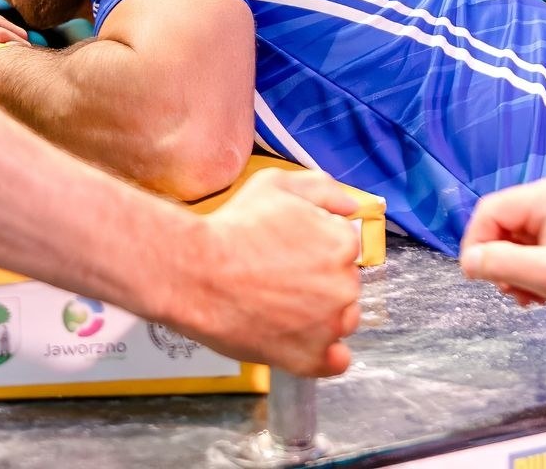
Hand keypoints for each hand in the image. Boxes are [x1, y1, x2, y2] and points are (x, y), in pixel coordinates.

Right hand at [165, 169, 362, 375]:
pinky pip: (336, 360)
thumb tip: (351, 206)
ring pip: (342, 320)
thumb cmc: (231, 228)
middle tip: (278, 278)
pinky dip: (322, 352)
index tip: (289, 253)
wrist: (195, 272)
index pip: (344, 248)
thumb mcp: (274, 184)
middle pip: (344, 284)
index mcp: (341, 242)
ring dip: (322, 316)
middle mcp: (345, 284)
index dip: (315, 249)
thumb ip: (321, 187)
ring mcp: (330, 325)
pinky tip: (297, 338)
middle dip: (319, 281)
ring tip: (280, 307)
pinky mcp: (311, 358)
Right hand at [459, 174, 545, 322]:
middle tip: (512, 292)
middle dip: (502, 260)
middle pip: (504, 223)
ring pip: (519, 234)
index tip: (479, 278)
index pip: (491, 212)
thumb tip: (468, 261)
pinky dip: (534, 264)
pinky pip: (538, 239)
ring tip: (531, 296)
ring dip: (517, 266)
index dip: (478, 244)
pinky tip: (543, 288)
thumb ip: (501, 264)